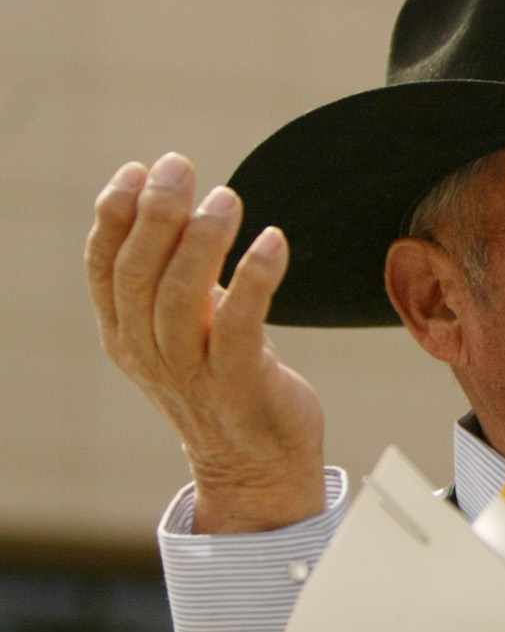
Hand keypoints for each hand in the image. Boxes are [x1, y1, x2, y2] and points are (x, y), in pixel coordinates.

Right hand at [85, 154, 325, 532]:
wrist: (257, 465)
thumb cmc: (225, 380)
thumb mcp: (184, 328)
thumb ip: (174, 278)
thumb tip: (178, 206)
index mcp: (124, 335)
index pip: (104, 267)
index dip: (113, 215)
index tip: (136, 169)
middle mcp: (148, 353)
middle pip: (138, 273)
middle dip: (155, 212)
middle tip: (180, 166)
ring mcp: (191, 372)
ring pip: (181, 295)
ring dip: (204, 238)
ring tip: (227, 197)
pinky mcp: (239, 384)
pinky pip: (240, 324)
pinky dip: (256, 277)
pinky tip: (274, 239)